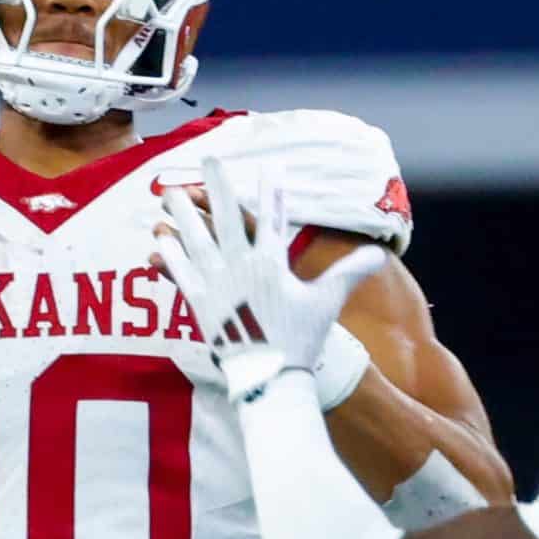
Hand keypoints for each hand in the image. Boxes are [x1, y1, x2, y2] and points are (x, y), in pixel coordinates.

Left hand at [153, 158, 388, 402]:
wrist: (269, 378)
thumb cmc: (300, 341)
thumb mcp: (326, 303)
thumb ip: (349, 273)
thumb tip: (380, 253)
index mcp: (273, 264)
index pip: (274, 218)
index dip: (272, 190)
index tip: (270, 166)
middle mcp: (242, 268)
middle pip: (227, 219)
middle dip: (218, 186)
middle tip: (208, 160)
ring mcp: (218, 285)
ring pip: (196, 240)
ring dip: (183, 214)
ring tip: (168, 191)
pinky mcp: (199, 304)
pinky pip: (181, 272)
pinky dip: (169, 254)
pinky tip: (158, 238)